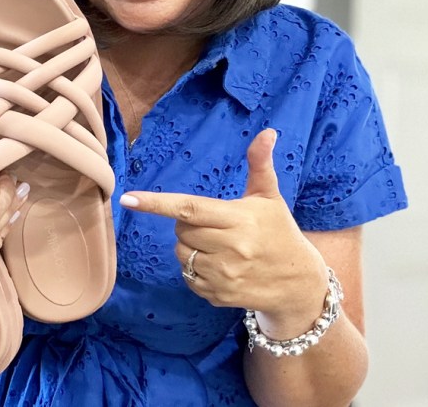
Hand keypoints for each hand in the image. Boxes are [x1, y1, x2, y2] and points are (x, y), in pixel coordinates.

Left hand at [119, 129, 327, 337]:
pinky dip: (195, 270)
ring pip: (181, 254)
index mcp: (238, 219)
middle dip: (189, 225)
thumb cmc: (279, 232)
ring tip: (218, 246)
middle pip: (181, 230)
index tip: (128, 198)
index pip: (189, 208)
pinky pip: (187, 277)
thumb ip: (260, 164)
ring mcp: (223, 275)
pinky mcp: (218, 295)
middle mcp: (230, 248)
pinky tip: (219, 266)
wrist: (299, 283)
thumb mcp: (270, 197)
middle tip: (215, 225)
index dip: (156, 203)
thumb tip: (267, 132)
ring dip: (191, 247)